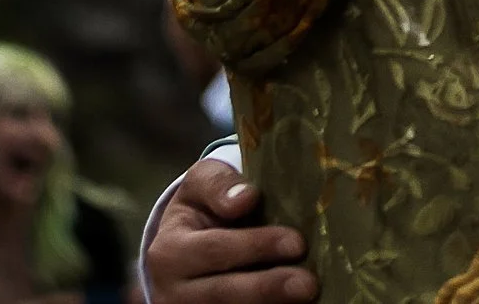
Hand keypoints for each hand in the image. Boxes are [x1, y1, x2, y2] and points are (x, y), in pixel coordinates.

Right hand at [144, 168, 312, 303]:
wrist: (180, 248)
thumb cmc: (200, 209)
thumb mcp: (200, 185)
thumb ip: (218, 185)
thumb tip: (245, 198)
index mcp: (170, 253)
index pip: (216, 250)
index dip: (257, 247)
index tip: (297, 243)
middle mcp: (173, 292)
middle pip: (224, 293)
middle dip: (268, 288)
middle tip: (308, 284)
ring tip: (307, 298)